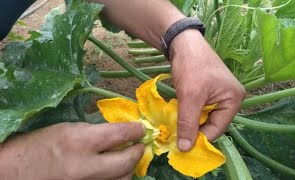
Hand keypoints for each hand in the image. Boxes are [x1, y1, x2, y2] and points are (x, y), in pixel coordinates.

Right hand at [0, 122, 144, 179]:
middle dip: (138, 150)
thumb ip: (95, 132)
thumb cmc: (39, 146)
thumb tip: (119, 132)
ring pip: (124, 179)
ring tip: (126, 158)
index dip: (135, 130)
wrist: (15, 173)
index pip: (120, 134)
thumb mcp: (67, 129)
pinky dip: (118, 179)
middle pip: (127, 161)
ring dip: (129, 167)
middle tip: (140, 144)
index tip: (141, 128)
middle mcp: (87, 166)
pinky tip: (114, 171)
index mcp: (80, 142)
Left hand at [170, 29, 245, 151]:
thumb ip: (188, 123)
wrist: (184, 42)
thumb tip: (185, 149)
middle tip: (175, 137)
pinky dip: (189, 114)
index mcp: (233, 100)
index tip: (181, 147)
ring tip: (175, 126)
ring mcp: (220, 96)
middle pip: (211, 124)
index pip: (217, 129)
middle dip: (194, 130)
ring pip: (204, 118)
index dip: (199, 139)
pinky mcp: (209, 93)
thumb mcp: (189, 96)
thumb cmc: (191, 66)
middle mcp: (231, 100)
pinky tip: (178, 115)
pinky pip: (200, 110)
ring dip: (190, 122)